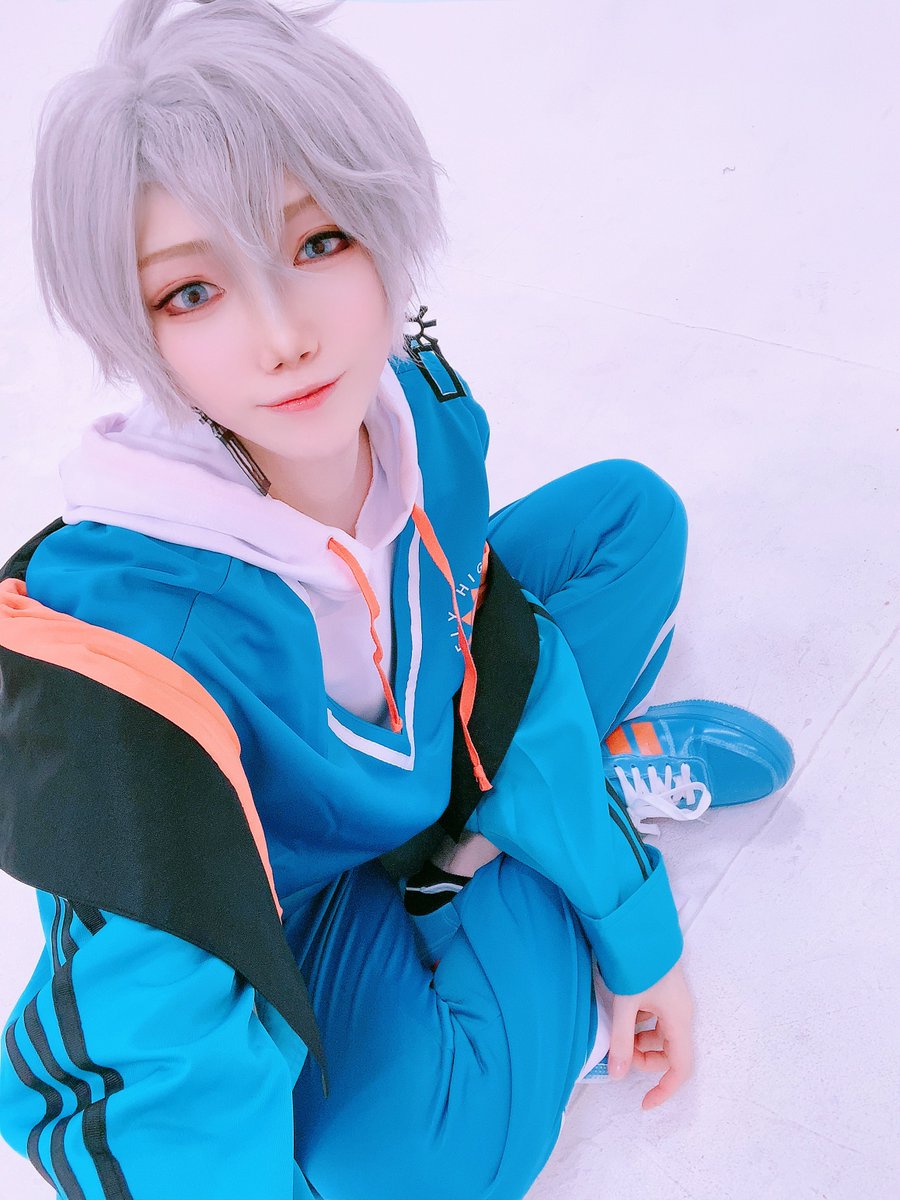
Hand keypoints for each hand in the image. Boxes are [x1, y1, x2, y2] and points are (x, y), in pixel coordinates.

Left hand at [607, 958, 693, 1109]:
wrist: (642, 927)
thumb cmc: (638, 963)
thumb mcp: (626, 1004)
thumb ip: (621, 1041)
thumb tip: (617, 1075)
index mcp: (679, 1020)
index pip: (680, 1068)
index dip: (665, 1090)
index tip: (644, 1103)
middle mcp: (682, 1014)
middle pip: (670, 1053)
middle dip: (645, 1059)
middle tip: (621, 1049)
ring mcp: (675, 1003)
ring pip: (661, 1036)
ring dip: (641, 1039)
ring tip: (620, 1024)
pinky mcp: (666, 993)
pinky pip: (657, 1020)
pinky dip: (641, 1023)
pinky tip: (625, 1010)